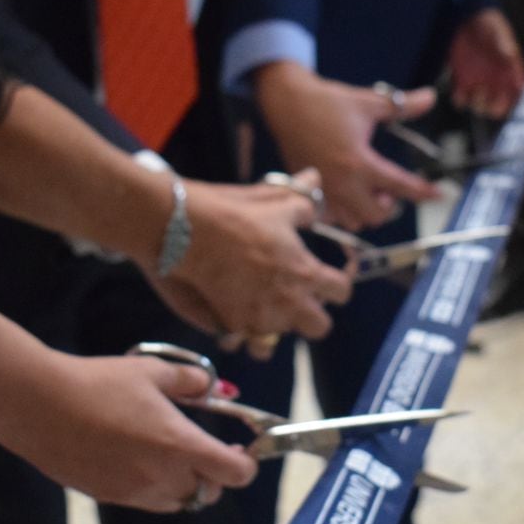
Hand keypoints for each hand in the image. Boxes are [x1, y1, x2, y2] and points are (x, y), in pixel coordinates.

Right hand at [0, 351, 257, 511]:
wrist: (38, 405)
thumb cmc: (98, 383)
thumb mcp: (151, 372)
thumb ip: (190, 382)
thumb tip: (213, 387)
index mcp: (181, 446)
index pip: (236, 474)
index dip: (246, 463)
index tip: (241, 449)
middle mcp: (163, 477)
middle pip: (209, 492)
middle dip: (215, 474)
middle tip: (209, 449)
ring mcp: (135, 492)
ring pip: (178, 502)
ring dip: (185, 484)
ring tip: (171, 453)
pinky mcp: (109, 497)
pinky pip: (146, 500)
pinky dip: (154, 486)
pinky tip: (136, 457)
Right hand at [139, 168, 353, 345]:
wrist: (182, 229)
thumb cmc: (232, 213)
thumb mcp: (274, 201)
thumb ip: (302, 200)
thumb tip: (316, 181)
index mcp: (305, 271)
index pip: (341, 291)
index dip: (335, 285)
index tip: (324, 279)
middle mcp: (288, 302)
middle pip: (319, 326)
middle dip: (311, 314)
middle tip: (294, 298)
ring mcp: (260, 318)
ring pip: (281, 338)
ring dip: (275, 326)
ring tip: (261, 307)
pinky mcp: (232, 325)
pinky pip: (247, 342)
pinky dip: (244, 332)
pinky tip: (237, 315)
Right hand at [253, 61, 440, 229]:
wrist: (287, 104)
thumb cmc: (327, 103)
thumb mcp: (369, 102)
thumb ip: (402, 106)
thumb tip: (430, 97)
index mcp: (359, 161)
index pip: (400, 185)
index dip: (422, 191)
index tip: (437, 194)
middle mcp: (342, 182)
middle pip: (376, 216)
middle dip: (388, 206)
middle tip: (388, 189)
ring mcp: (324, 190)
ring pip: (353, 221)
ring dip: (365, 211)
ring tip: (366, 192)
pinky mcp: (309, 191)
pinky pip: (331, 217)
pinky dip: (342, 212)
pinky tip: (346, 194)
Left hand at [447, 8, 523, 119]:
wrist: (463, 16)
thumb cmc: (486, 21)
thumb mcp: (497, 29)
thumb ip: (504, 42)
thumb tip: (510, 54)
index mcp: (510, 70)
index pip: (518, 93)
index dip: (516, 100)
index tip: (510, 97)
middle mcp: (496, 80)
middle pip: (499, 107)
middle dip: (495, 108)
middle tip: (490, 99)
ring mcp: (478, 82)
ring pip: (480, 106)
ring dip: (478, 104)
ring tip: (476, 91)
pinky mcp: (461, 81)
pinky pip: (461, 100)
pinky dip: (460, 99)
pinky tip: (460, 90)